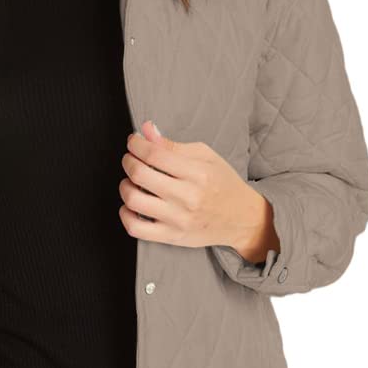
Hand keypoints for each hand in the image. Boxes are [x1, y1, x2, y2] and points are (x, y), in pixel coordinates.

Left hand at [118, 121, 279, 261]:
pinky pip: (136, 228)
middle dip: (128, 162)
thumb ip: (172, 145)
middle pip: (140, 174)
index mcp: (198, 173)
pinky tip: (130, 206)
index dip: (136, 145)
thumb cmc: (223, 185)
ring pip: (134, 200)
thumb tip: (146, 131)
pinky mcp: (172, 237)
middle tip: (131, 159)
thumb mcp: (205, 157)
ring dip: (125, 186)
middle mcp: (187, 197)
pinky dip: (125, 215)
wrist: (242, 218)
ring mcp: (178, 219)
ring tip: (131, 182)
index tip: (133, 143)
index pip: (154, 154)